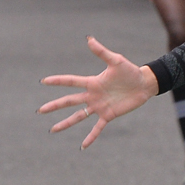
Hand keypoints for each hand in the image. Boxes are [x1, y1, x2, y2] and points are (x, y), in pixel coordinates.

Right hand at [40, 35, 158, 147]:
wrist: (144, 84)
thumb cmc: (130, 71)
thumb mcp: (116, 60)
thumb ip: (101, 52)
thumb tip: (89, 39)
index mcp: (92, 82)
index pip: (71, 82)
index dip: (58, 81)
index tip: (43, 81)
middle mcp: (92, 95)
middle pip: (69, 101)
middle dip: (55, 106)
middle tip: (40, 111)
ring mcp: (99, 106)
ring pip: (78, 116)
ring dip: (66, 123)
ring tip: (53, 130)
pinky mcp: (109, 115)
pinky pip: (97, 128)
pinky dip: (91, 137)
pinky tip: (82, 146)